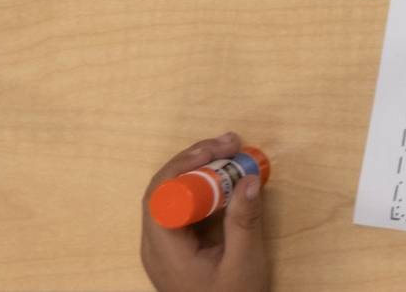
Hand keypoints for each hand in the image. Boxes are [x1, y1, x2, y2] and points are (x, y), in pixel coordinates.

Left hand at [139, 134, 268, 291]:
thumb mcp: (243, 262)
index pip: (160, 194)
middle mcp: (155, 245)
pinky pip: (183, 210)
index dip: (186, 166)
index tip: (220, 150)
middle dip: (195, 161)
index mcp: (164, 249)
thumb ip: (244, 221)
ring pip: (172, 198)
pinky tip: (227, 182)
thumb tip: (249, 177)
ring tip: (231, 154)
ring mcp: (163, 247)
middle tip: (231, 143)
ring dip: (200, 172)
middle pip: (162, 190)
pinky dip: (204, 190)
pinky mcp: (176, 249)